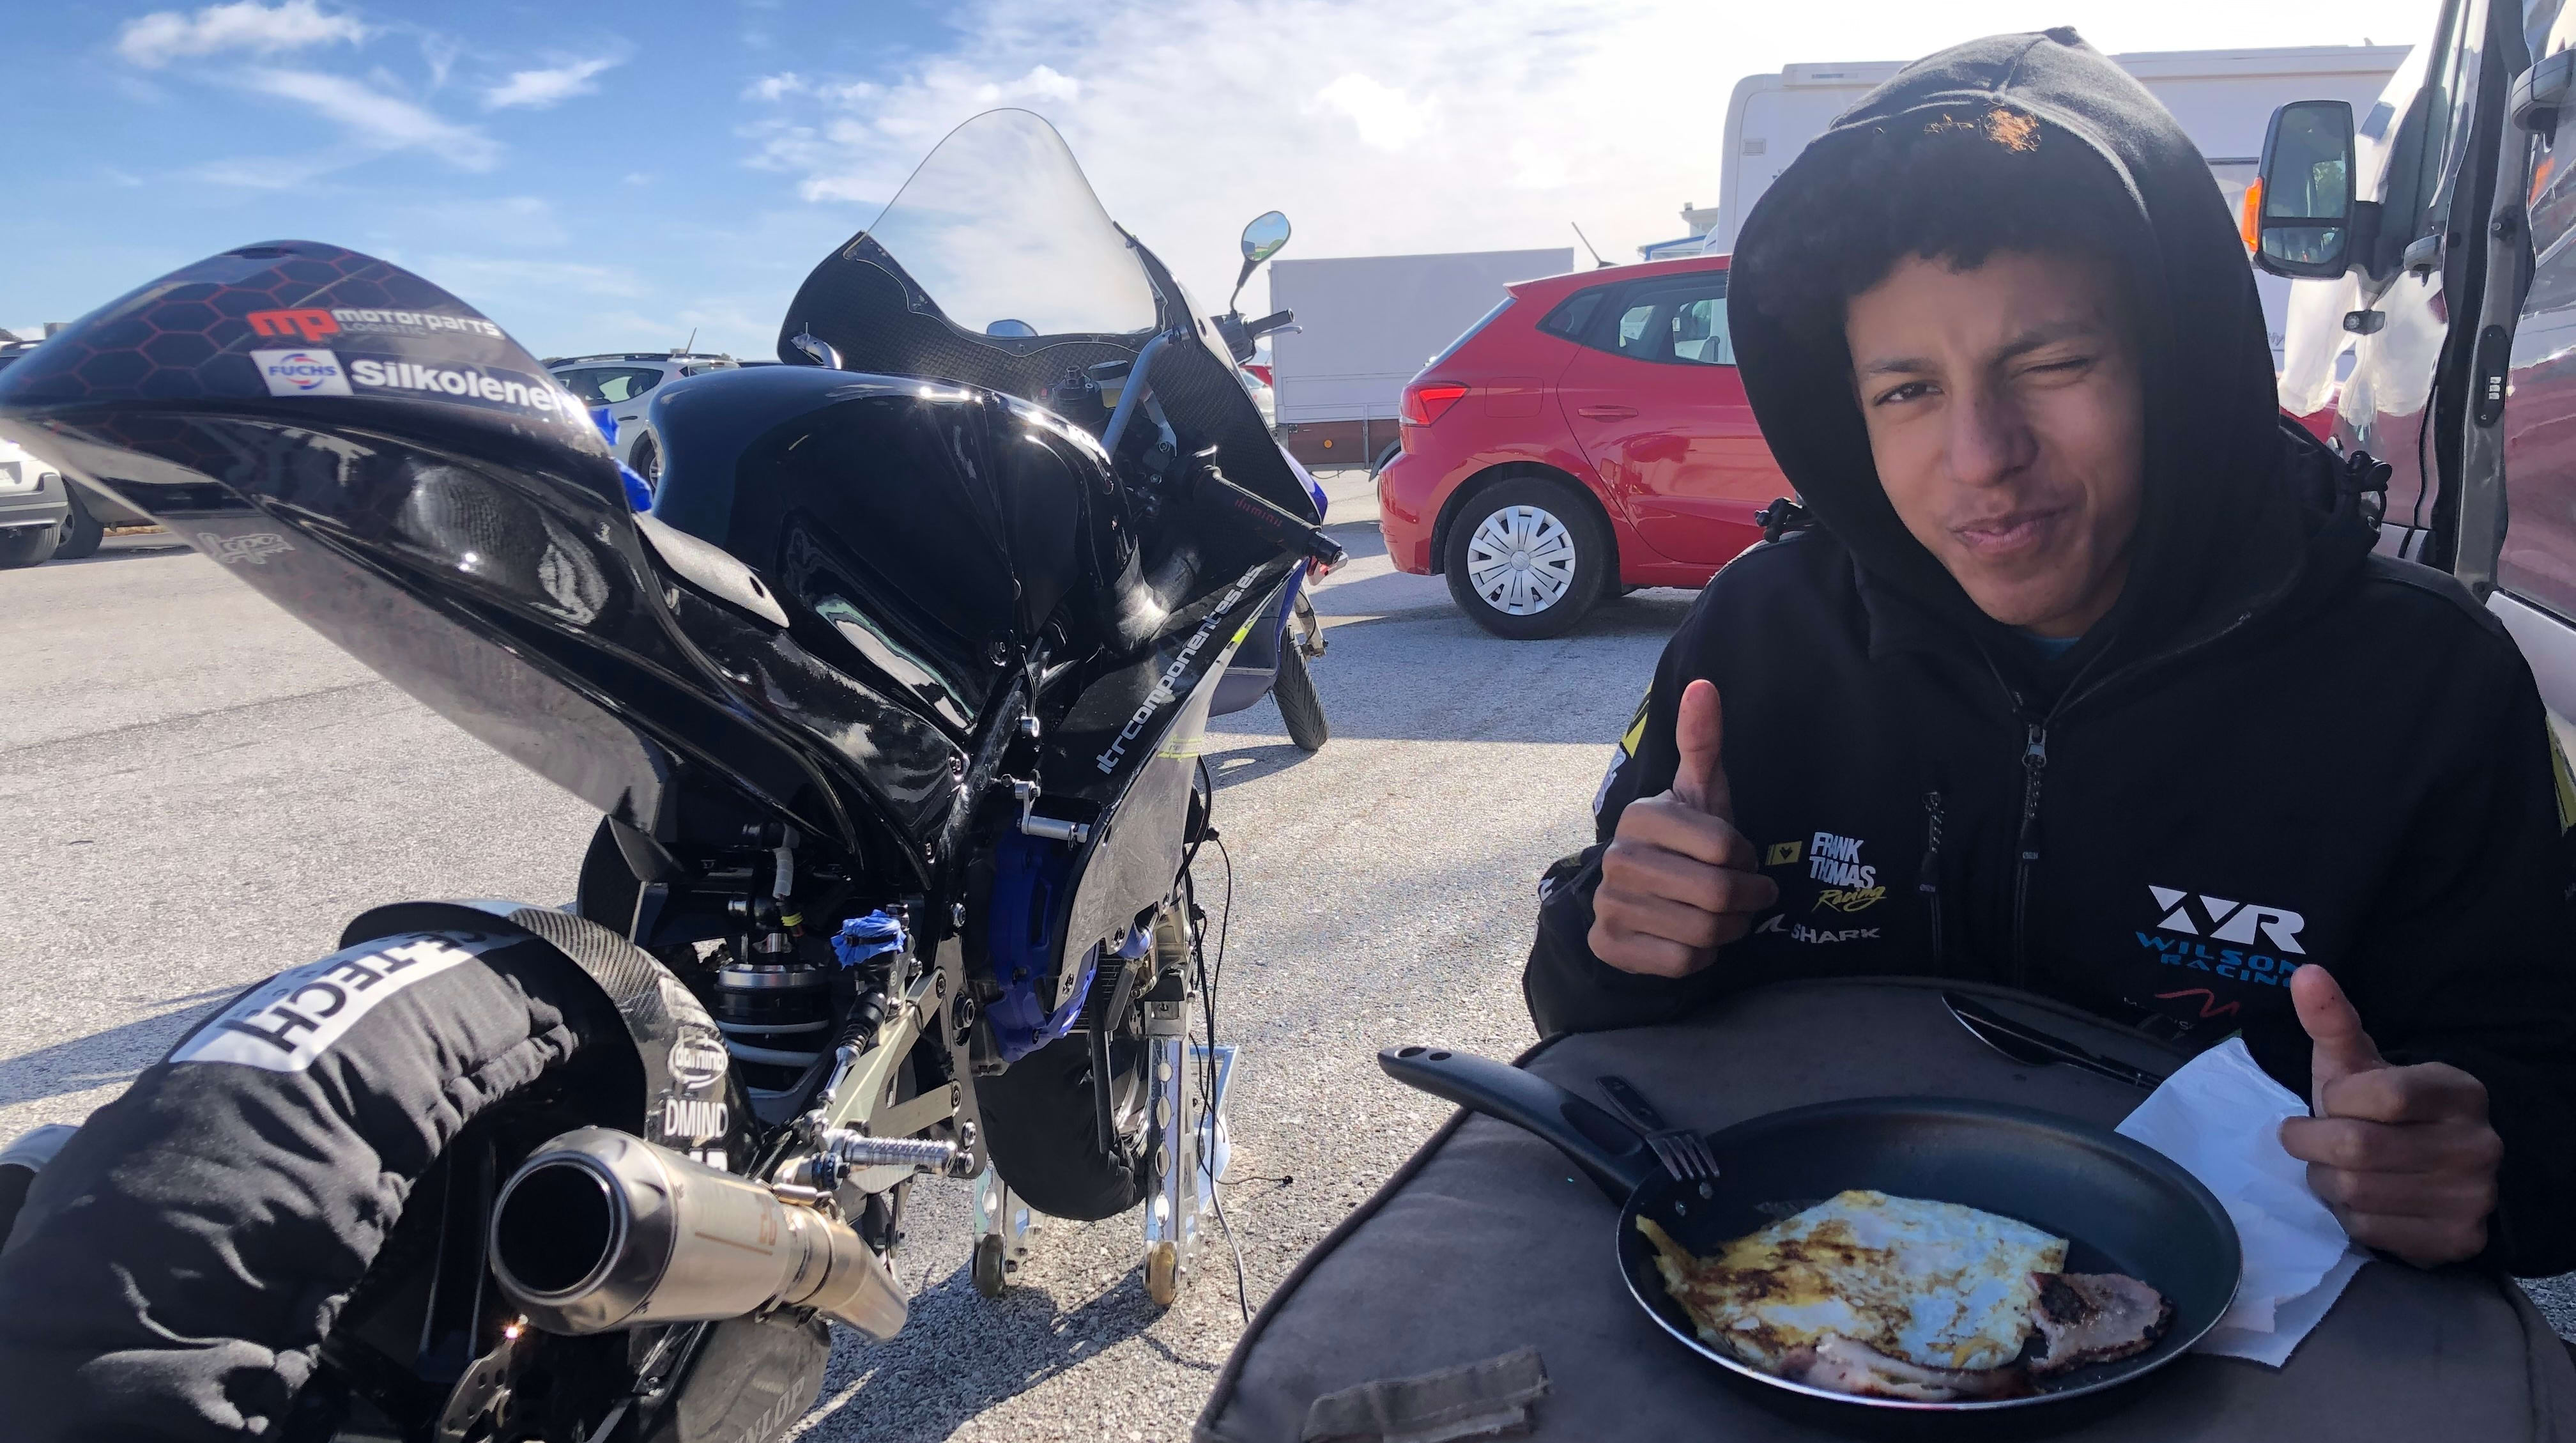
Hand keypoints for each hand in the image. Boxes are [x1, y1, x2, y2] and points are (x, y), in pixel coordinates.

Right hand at [1587, 679, 1779, 977]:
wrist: (1641, 897)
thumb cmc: (1686, 842)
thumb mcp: (1700, 793)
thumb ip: (1703, 742)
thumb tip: (1705, 685)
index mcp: (1640, 816)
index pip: (1723, 848)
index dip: (1746, 858)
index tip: (1742, 858)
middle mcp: (1617, 857)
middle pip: (1717, 894)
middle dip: (1746, 899)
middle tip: (1750, 895)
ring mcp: (1608, 903)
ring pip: (1703, 931)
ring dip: (1728, 929)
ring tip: (1725, 916)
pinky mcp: (1608, 945)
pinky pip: (1682, 961)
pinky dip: (1702, 956)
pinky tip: (1694, 938)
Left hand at [2277, 965, 2501, 1267]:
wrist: (2429, 1171)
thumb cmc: (2379, 1109)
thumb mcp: (2357, 1064)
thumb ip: (2332, 1022)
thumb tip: (2305, 974)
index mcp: (2458, 1091)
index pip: (2382, 1094)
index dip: (2336, 1099)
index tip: (2329, 1100)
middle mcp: (2477, 1144)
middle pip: (2356, 1148)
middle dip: (2313, 1143)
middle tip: (2308, 1138)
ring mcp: (2473, 1196)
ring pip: (2355, 1192)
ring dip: (2324, 1181)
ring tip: (2333, 1167)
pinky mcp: (2458, 1239)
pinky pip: (2369, 1230)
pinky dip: (2346, 1215)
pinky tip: (2357, 1199)